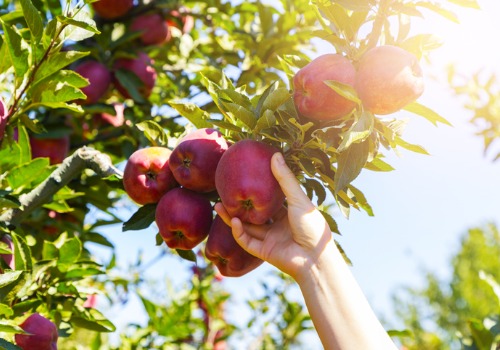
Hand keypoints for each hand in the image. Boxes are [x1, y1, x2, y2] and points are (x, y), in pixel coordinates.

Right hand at [214, 152, 333, 280]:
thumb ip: (285, 179)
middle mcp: (277, 226)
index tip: (244, 178)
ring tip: (218, 205)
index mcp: (288, 214)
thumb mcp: (298, 199)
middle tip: (224, 192)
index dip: (256, 191)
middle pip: (253, 214)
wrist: (316, 258)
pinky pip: (247, 241)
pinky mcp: (264, 252)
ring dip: (231, 217)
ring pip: (246, 227)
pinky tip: (233, 220)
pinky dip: (238, 232)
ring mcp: (270, 239)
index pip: (269, 201)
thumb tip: (275, 154)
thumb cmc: (313, 227)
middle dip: (239, 205)